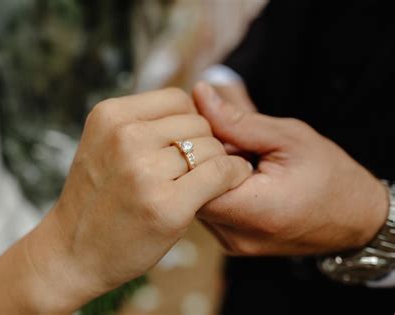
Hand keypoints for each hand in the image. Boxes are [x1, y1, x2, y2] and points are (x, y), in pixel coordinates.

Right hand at [26, 88, 251, 312]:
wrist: (72, 252)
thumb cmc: (97, 198)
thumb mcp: (103, 144)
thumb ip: (142, 121)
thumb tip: (199, 100)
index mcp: (110, 116)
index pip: (178, 99)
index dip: (189, 121)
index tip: (185, 144)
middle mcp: (125, 137)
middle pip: (197, 123)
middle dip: (203, 143)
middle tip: (192, 168)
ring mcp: (145, 172)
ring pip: (211, 148)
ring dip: (216, 162)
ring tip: (203, 180)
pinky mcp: (168, 206)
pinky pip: (220, 173)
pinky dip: (232, 176)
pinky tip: (230, 183)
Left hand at [192, 82, 388, 255]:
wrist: (354, 217)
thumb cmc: (329, 175)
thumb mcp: (288, 137)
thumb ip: (237, 119)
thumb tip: (199, 93)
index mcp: (255, 210)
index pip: (192, 177)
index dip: (197, 148)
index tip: (215, 131)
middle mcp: (236, 236)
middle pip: (190, 189)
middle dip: (200, 158)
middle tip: (228, 142)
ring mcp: (232, 243)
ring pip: (195, 199)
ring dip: (206, 173)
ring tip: (237, 160)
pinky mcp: (231, 243)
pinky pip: (208, 210)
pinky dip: (215, 188)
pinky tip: (237, 176)